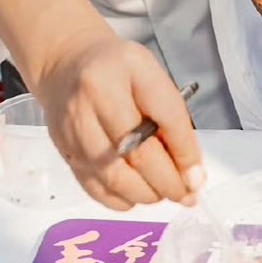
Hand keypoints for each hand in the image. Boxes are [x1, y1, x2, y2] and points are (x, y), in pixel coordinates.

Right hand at [30, 31, 203, 210]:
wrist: (65, 63)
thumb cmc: (117, 69)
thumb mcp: (150, 74)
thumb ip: (171, 116)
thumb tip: (190, 173)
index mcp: (127, 69)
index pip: (165, 117)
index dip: (186, 153)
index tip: (197, 178)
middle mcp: (95, 97)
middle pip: (137, 153)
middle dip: (167, 182)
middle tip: (184, 194)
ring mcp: (74, 126)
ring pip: (113, 176)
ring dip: (145, 194)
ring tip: (161, 193)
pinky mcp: (63, 148)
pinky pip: (93, 185)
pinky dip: (119, 199)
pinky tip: (134, 194)